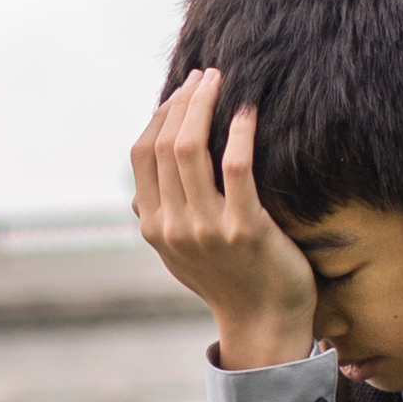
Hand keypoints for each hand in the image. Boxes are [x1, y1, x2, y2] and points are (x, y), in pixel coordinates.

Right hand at [131, 67, 316, 370]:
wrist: (264, 325)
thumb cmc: (228, 282)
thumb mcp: (180, 254)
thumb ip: (160, 219)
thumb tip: (138, 193)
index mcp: (153, 227)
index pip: (143, 155)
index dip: (160, 115)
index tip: (183, 92)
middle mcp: (172, 226)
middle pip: (165, 144)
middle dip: (184, 101)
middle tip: (206, 76)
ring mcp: (206, 228)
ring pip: (191, 149)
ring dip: (205, 105)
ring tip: (222, 82)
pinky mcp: (244, 229)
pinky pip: (236, 167)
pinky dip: (239, 131)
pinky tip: (249, 111)